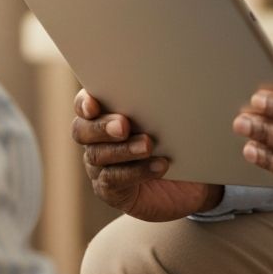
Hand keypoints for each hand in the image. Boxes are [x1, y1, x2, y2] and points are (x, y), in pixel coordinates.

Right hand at [71, 89, 223, 221]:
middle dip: (102, 127)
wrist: (189, 180)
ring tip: (147, 146)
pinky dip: (137, 171)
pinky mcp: (110, 190)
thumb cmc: (176, 139)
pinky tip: (159, 165)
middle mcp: (95, 139)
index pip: (84, 103)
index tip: (94, 105)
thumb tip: (172, 83)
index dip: (84, 103)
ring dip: (124, 150)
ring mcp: (99, 166)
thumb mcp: (171, 118)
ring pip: (98, 156)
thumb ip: (160, 103)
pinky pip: (113, 180)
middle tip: (124, 126)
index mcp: (105, 113)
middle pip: (83, 130)